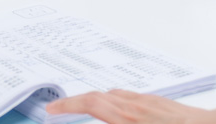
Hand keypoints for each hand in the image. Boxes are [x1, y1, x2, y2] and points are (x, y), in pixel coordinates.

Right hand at [46, 90, 201, 122]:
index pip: (89, 104)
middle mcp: (137, 107)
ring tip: (88, 109)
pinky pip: (132, 97)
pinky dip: (117, 101)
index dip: (67, 104)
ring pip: (115, 95)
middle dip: (76, 102)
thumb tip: (98, 106)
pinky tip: (122, 109)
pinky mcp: (163, 104)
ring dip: (96, 100)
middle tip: (62, 108)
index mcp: (128, 119)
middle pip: (98, 96)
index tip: (52, 108)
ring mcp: (151, 103)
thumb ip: (116, 119)